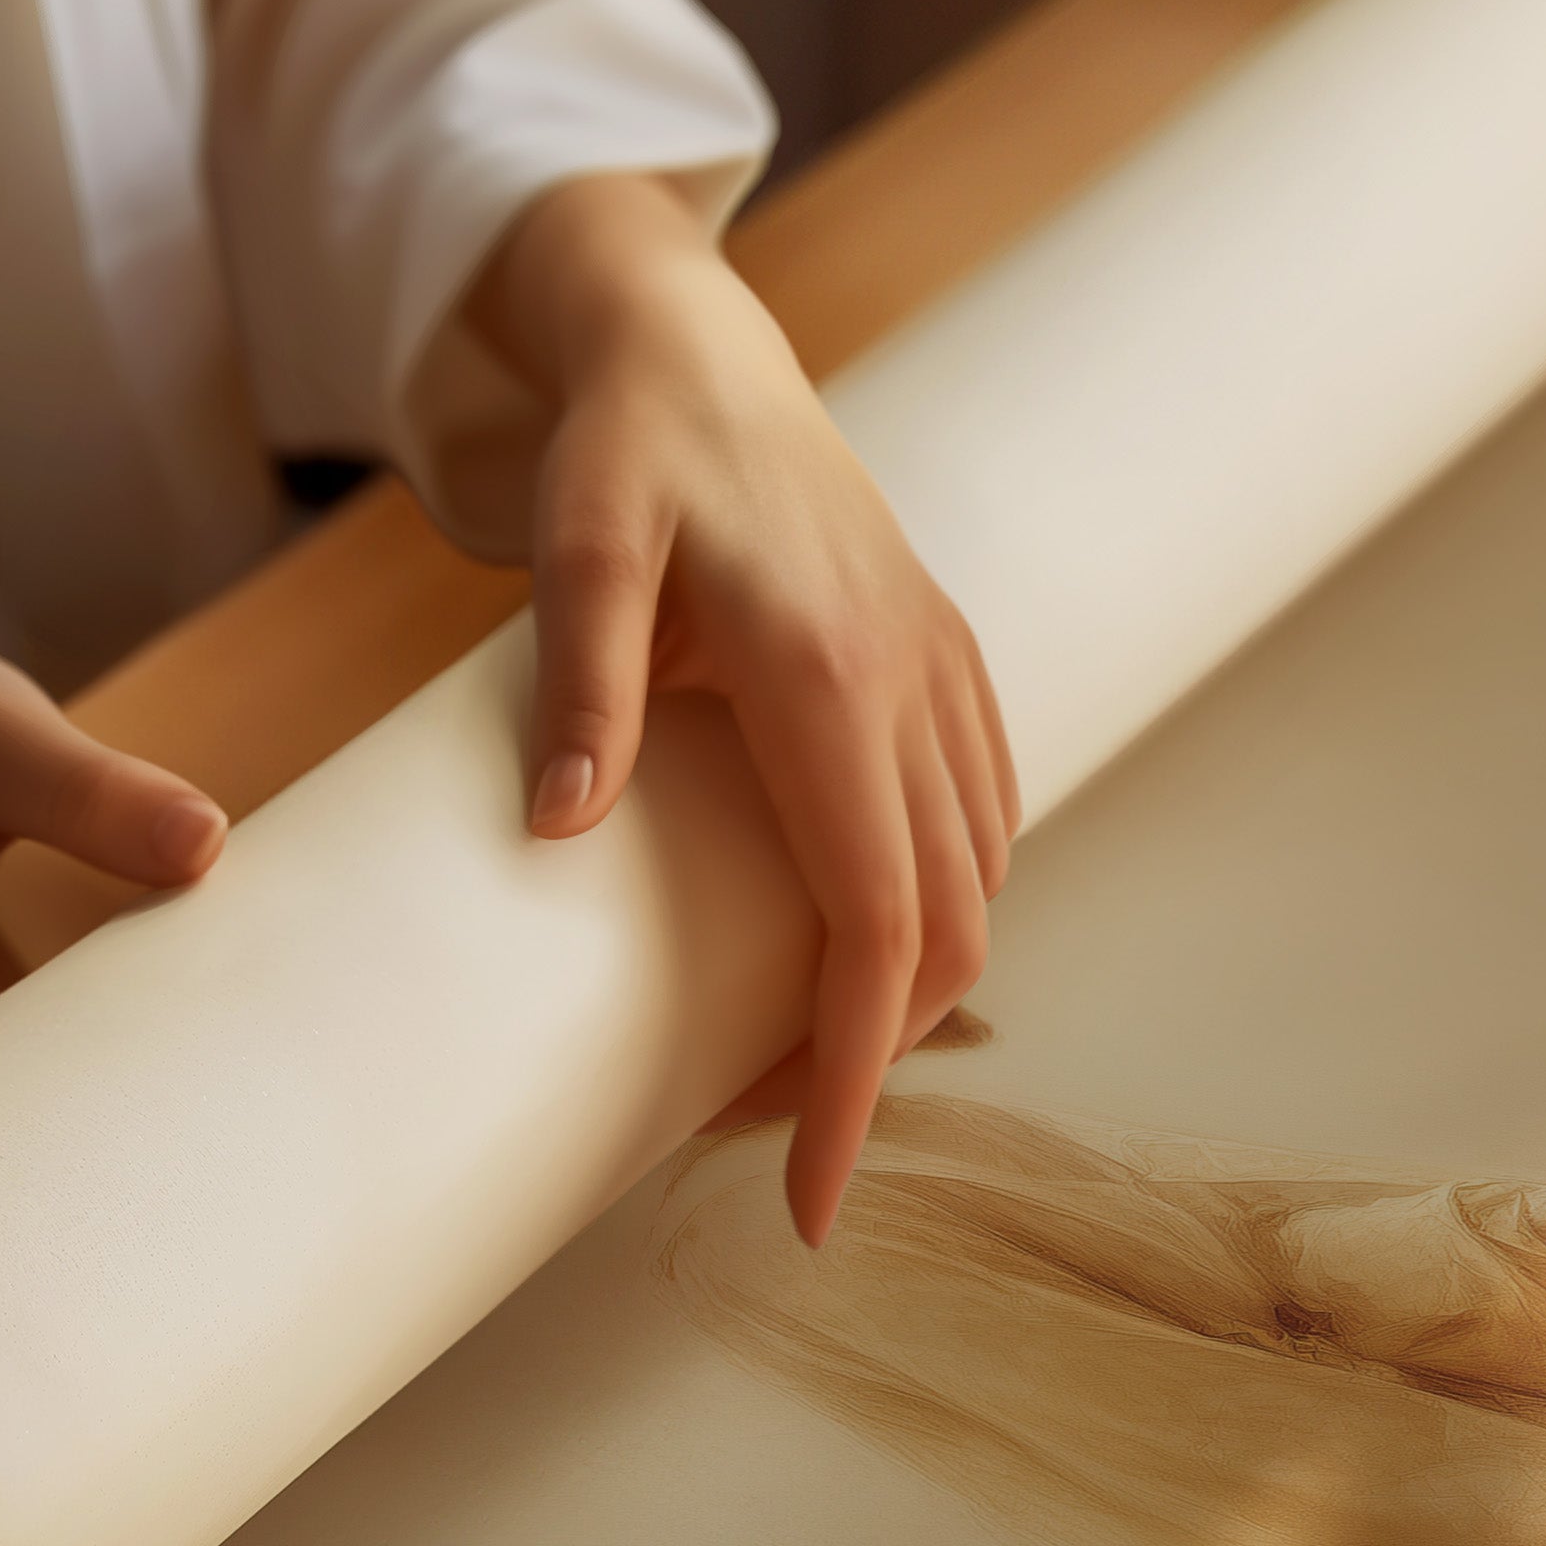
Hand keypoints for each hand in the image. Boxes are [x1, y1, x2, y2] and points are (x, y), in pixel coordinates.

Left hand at [466, 175, 1019, 1245]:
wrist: (700, 348)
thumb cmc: (626, 447)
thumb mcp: (575, 543)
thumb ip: (580, 681)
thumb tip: (562, 829)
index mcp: (826, 676)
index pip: (874, 924)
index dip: (853, 1078)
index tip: (811, 1196)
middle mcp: (912, 685)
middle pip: (944, 933)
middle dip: (872, 1062)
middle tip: (765, 1134)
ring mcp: (944, 674)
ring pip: (976, 885)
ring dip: (904, 991)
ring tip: (798, 1052)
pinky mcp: (947, 665)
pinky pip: (983, 819)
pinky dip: (937, 907)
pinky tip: (862, 934)